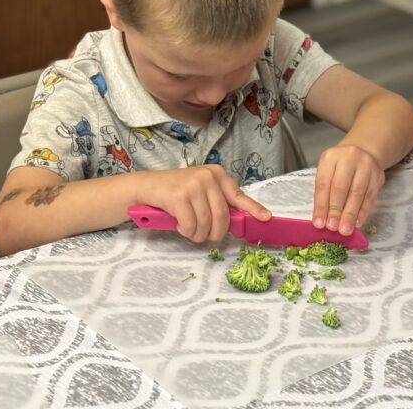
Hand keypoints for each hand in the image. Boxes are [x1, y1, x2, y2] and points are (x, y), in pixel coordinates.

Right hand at [138, 165, 270, 243]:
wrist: (146, 187)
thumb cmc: (176, 192)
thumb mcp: (201, 191)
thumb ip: (218, 202)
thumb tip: (237, 222)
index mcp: (217, 174)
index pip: (238, 194)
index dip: (253, 208)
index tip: (265, 217)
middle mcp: (207, 177)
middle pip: (222, 215)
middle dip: (216, 233)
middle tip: (208, 237)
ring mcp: (193, 185)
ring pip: (206, 223)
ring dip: (198, 234)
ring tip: (190, 230)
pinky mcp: (178, 196)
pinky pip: (190, 225)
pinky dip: (186, 231)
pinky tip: (179, 225)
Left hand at [312, 144, 384, 234]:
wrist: (364, 152)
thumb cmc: (340, 167)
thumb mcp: (328, 172)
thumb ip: (325, 194)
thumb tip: (323, 220)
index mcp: (330, 157)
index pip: (324, 183)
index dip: (321, 205)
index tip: (319, 223)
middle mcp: (349, 158)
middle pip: (341, 187)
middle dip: (336, 210)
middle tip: (332, 227)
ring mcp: (365, 166)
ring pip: (357, 193)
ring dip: (350, 214)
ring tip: (345, 229)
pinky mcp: (377, 175)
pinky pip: (370, 196)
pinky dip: (363, 211)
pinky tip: (357, 222)